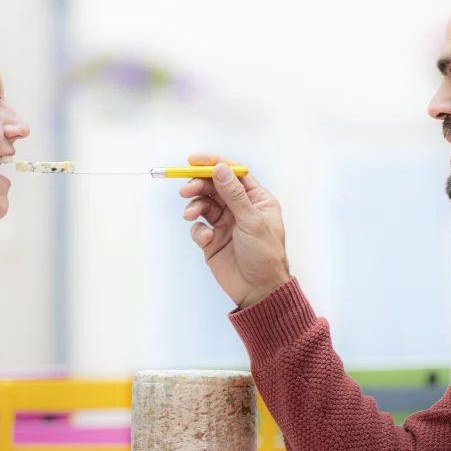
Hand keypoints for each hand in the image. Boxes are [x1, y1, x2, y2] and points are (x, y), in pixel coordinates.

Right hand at [180, 152, 289, 308]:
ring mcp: (225, 223)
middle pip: (214, 185)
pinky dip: (198, 230)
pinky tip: (206, 239)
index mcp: (256, 199)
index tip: (194, 159)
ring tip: (190, 215)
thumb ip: (234, 194)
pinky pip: (199, 226)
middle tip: (186, 189)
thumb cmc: (265, 255)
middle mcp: (240, 207)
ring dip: (194, 206)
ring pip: (203, 204)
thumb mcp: (252, 221)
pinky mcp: (212, 239)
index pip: (233, 173)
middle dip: (198, 184)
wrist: (258, 290)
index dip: (214, 163)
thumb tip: (220, 168)